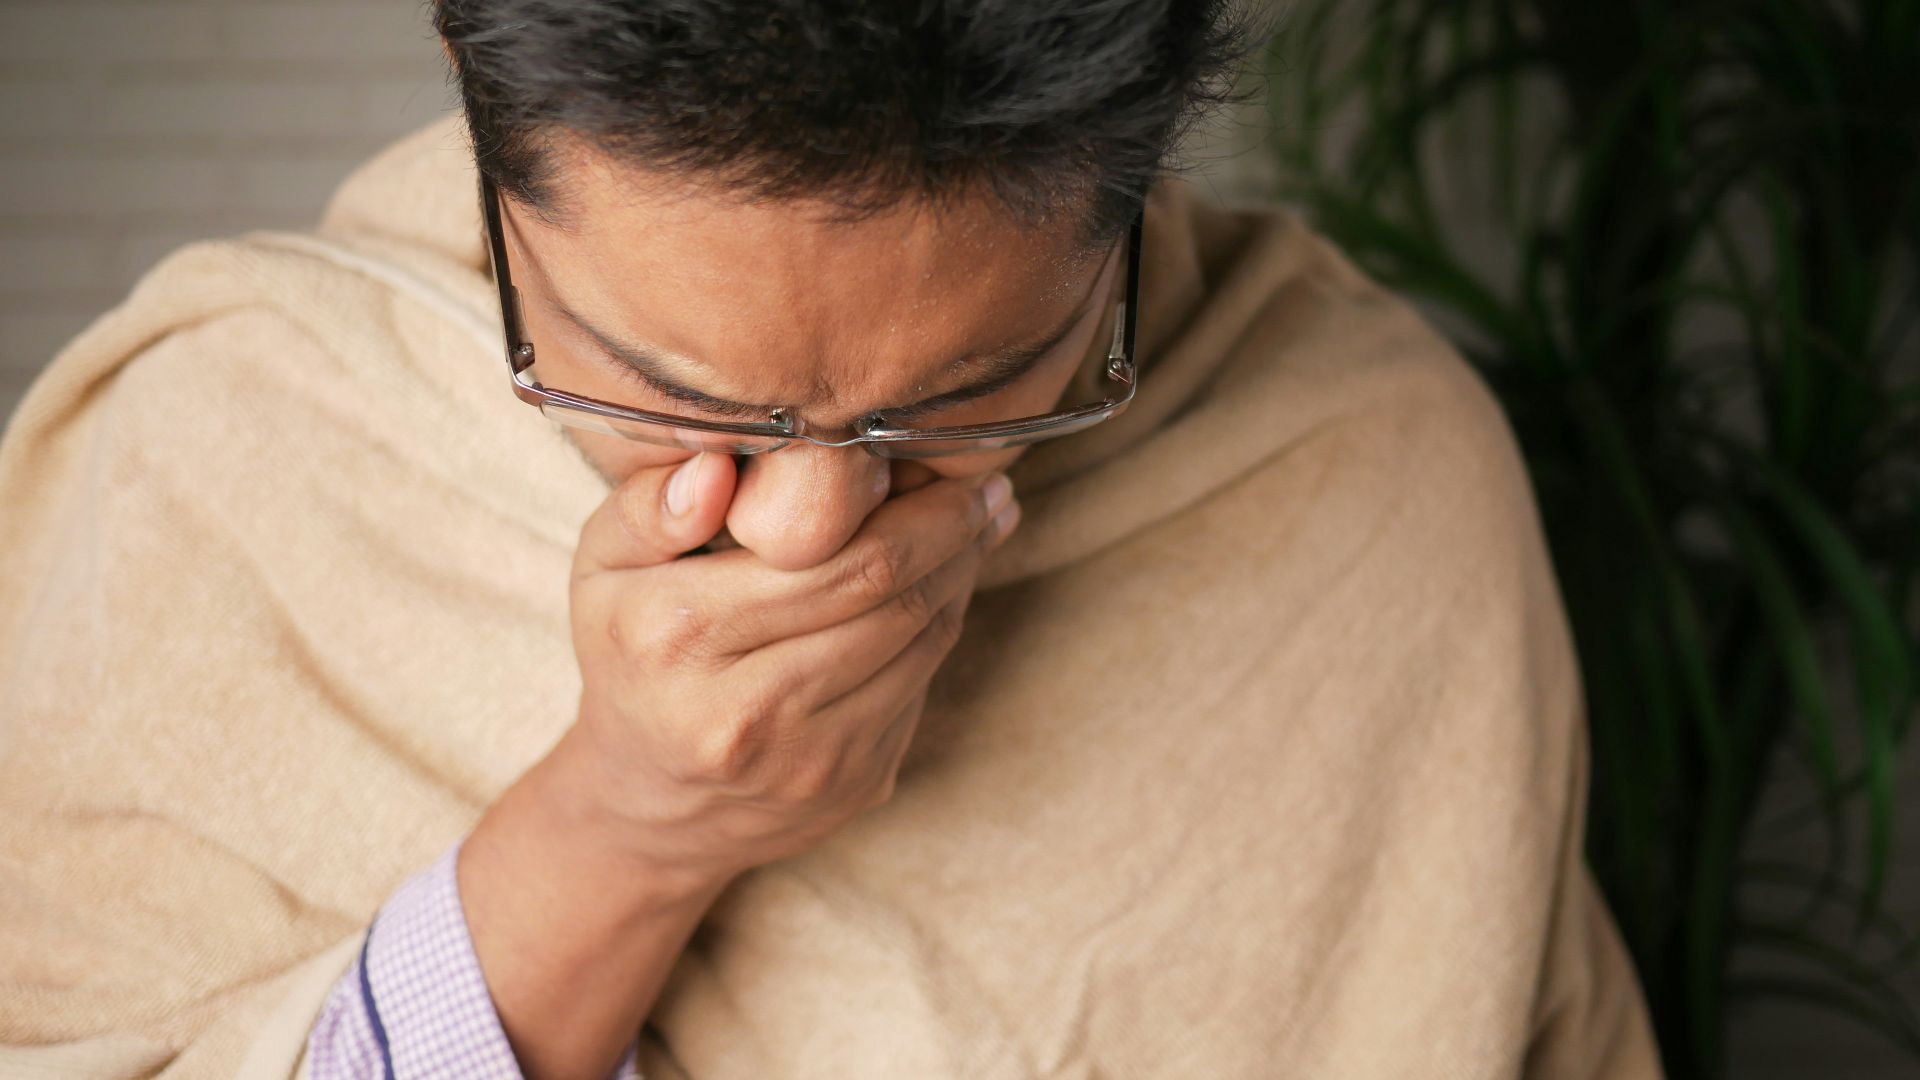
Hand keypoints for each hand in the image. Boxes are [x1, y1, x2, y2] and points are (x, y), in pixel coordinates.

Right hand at [560, 451, 1019, 891]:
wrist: (647, 805)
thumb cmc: (632, 657)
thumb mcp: (603, 569)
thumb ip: (648, 508)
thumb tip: (719, 465)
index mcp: (680, 635)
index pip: (833, 559)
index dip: (909, 507)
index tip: (940, 459)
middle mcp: (745, 708)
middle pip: (890, 597)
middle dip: (952, 532)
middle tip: (984, 486)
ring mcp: (807, 758)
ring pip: (921, 641)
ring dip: (962, 574)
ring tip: (979, 522)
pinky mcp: (852, 784)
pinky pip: (923, 684)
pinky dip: (944, 624)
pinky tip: (949, 583)